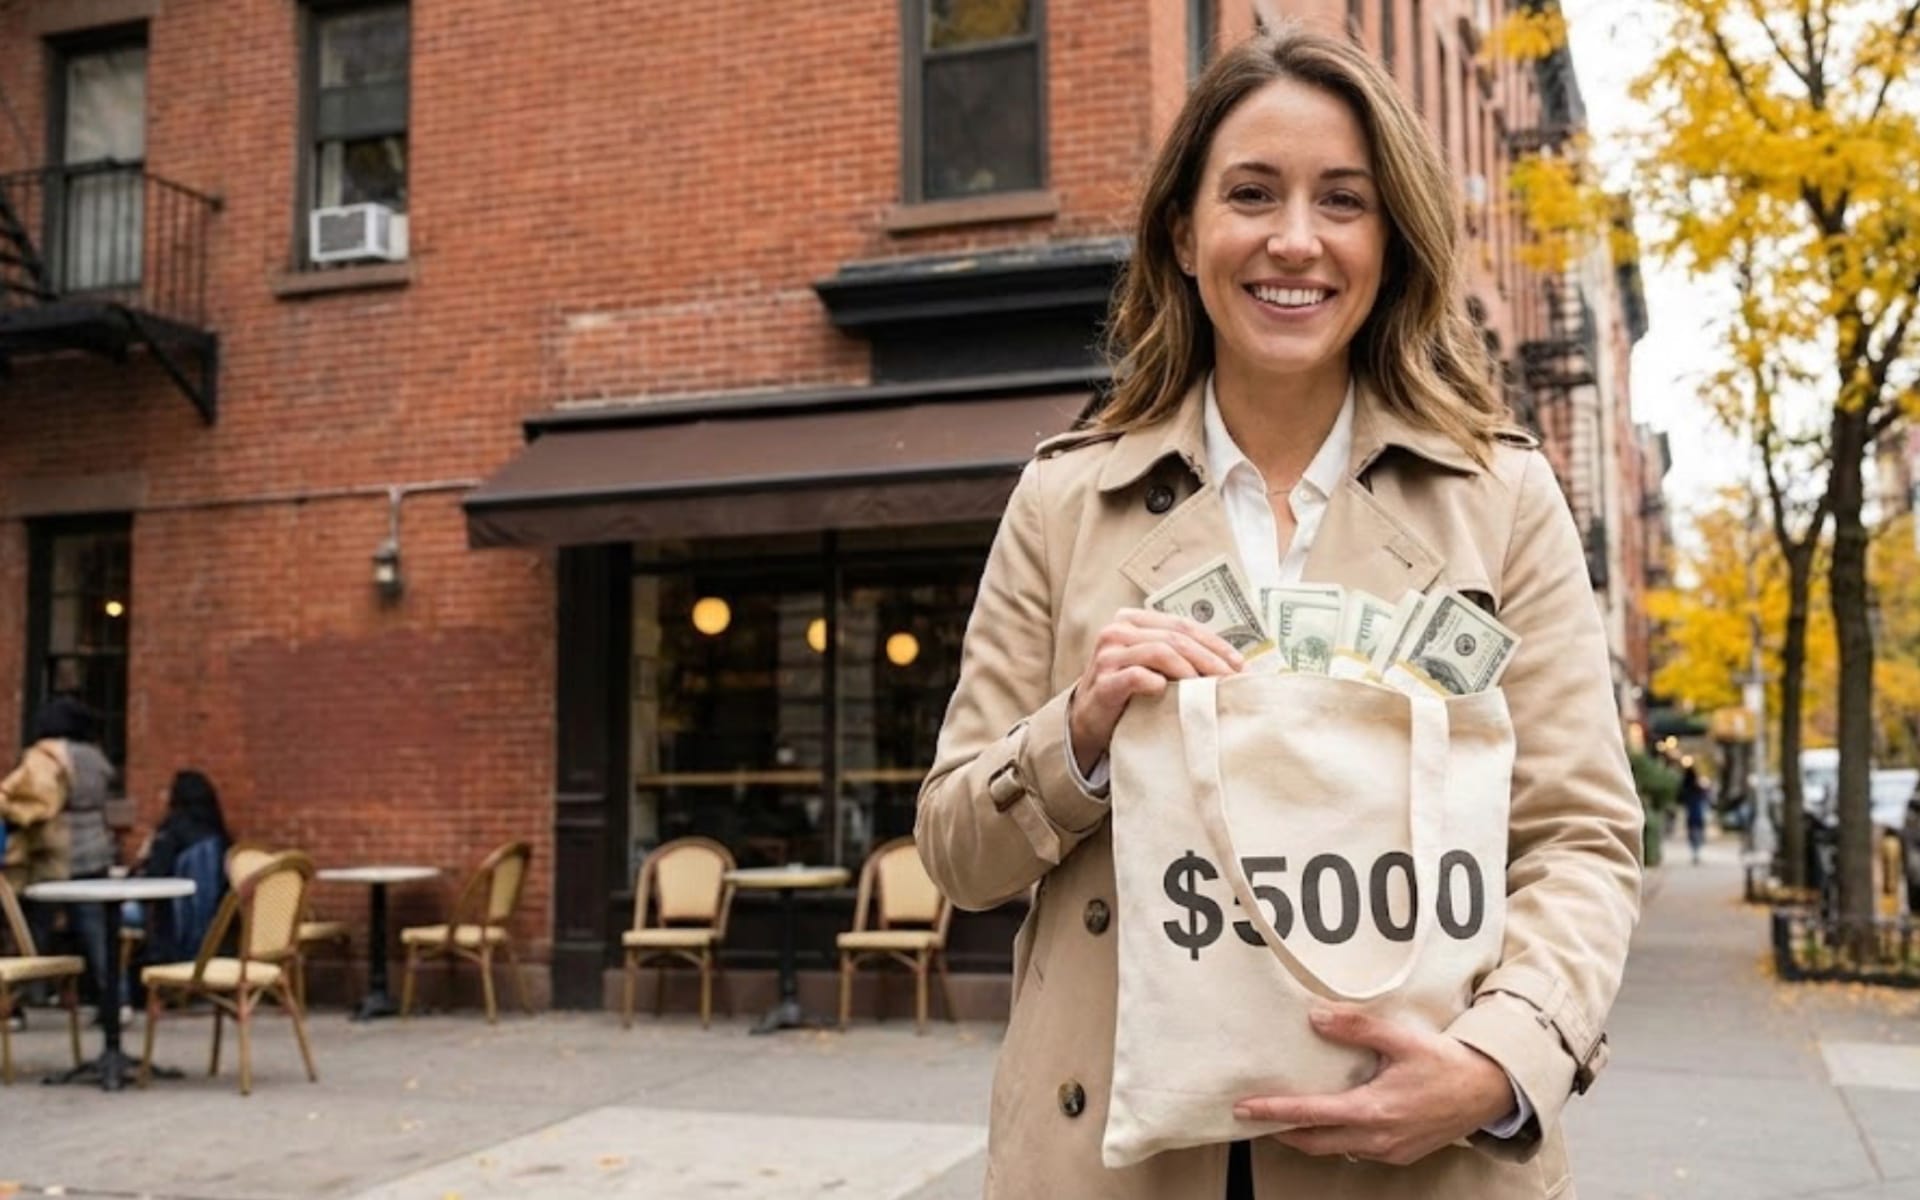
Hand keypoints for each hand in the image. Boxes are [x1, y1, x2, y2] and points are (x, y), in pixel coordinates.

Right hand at [1067, 609, 1242, 775]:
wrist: (1088, 722)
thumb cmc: (1127, 692)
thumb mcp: (1151, 665)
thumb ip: (1177, 654)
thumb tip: (1230, 662)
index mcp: (1132, 620)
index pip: (1181, 624)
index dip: (1214, 642)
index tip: (1238, 664)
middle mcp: (1117, 631)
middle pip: (1174, 638)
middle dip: (1209, 659)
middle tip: (1230, 680)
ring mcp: (1108, 655)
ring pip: (1160, 652)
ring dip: (1190, 671)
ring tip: (1208, 690)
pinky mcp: (1103, 682)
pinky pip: (1137, 676)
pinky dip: (1158, 683)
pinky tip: (1170, 693)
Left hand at [1234, 1006, 1516, 1166]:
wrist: (1489, 1092)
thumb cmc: (1446, 1064)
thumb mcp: (1401, 1039)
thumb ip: (1357, 1028)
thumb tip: (1316, 1017)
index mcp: (1371, 1110)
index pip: (1309, 1114)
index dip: (1273, 1112)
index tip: (1244, 1108)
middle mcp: (1376, 1138)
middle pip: (1314, 1142)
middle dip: (1281, 1131)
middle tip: (1254, 1117)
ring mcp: (1389, 1151)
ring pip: (1335, 1149)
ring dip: (1308, 1137)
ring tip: (1285, 1119)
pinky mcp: (1401, 1154)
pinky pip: (1358, 1151)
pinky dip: (1336, 1139)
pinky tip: (1332, 1122)